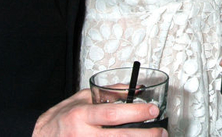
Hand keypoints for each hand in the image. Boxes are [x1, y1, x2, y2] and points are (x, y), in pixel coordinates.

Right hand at [33, 89, 166, 135]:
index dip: (136, 113)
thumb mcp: (82, 99)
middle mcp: (83, 135)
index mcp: (82, 116)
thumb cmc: (61, 118)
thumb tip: (133, 89)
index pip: (113, 114)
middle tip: (160, 132)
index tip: (152, 111)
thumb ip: (108, 93)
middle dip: (144, 136)